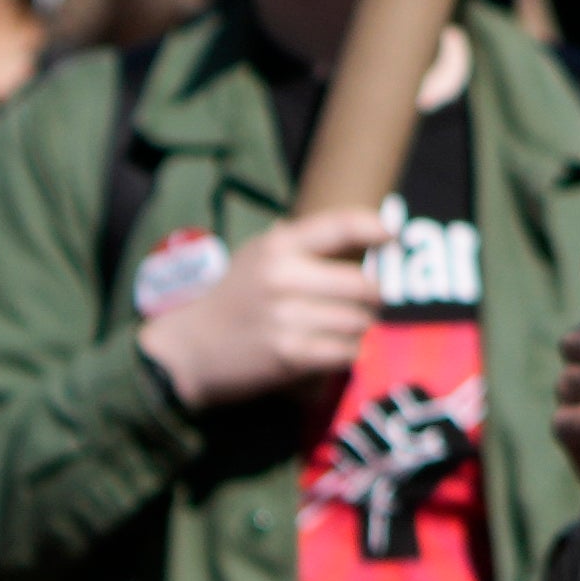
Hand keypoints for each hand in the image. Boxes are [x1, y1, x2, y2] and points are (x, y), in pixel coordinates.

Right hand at [138, 209, 393, 410]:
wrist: (187, 349)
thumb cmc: (234, 299)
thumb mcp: (258, 257)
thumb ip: (303, 244)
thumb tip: (371, 228)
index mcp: (278, 247)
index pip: (342, 225)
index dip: (377, 228)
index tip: (392, 237)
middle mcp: (283, 277)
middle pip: (366, 286)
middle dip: (373, 298)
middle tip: (364, 303)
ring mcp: (286, 317)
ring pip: (361, 322)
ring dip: (359, 329)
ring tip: (339, 327)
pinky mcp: (289, 354)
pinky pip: (346, 352)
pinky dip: (345, 353)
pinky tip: (329, 349)